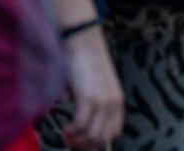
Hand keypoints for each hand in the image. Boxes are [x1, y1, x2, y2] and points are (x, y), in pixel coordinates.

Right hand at [61, 25, 123, 149]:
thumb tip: (85, 125)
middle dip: (86, 145)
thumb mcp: (97, 87)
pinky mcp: (88, 97)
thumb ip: (96, 104)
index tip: (82, 142)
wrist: (83, 43)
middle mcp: (114, 102)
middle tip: (71, 141)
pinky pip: (81, 125)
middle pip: (104, 138)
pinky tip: (65, 128)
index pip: (115, 132)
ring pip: (93, 135)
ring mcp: (102, 100)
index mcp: (118, 100)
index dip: (98, 142)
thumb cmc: (86, 64)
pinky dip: (72, 131)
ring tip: (67, 135)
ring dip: (78, 141)